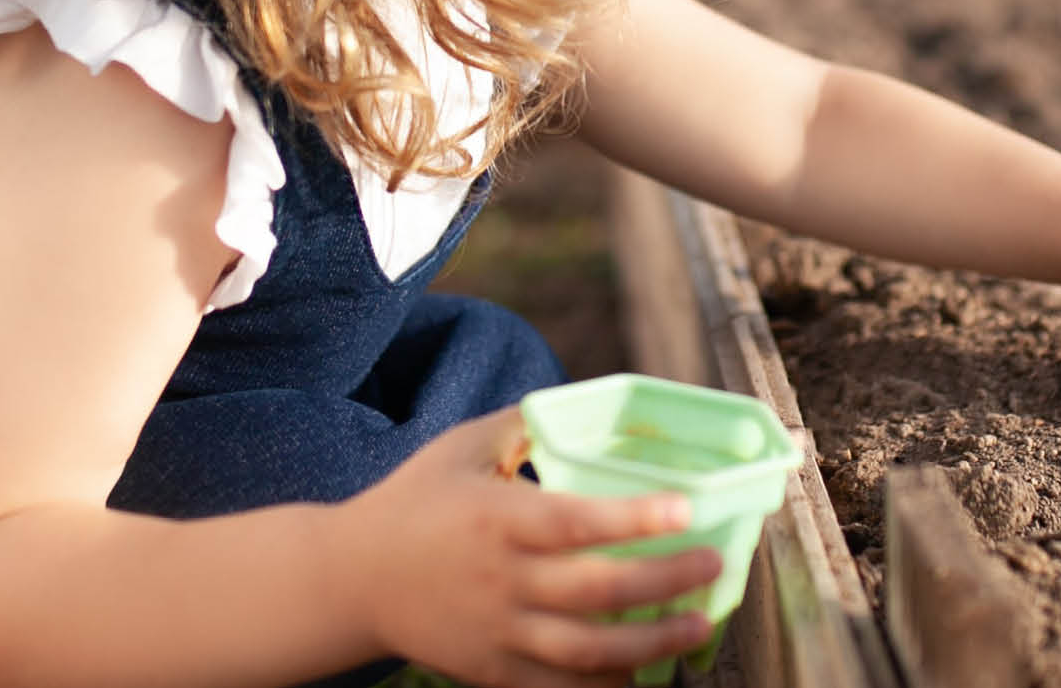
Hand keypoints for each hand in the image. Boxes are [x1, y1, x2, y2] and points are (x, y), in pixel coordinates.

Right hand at [332, 408, 724, 687]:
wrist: (348, 580)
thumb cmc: (412, 503)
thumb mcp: (459, 449)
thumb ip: (520, 424)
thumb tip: (579, 401)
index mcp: (496, 519)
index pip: (576, 522)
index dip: (635, 519)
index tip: (685, 510)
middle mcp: (501, 580)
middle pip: (597, 590)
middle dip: (665, 581)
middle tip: (711, 566)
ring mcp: (497, 632)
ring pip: (587, 650)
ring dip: (651, 643)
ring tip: (695, 625)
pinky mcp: (490, 670)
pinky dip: (603, 685)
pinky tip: (642, 672)